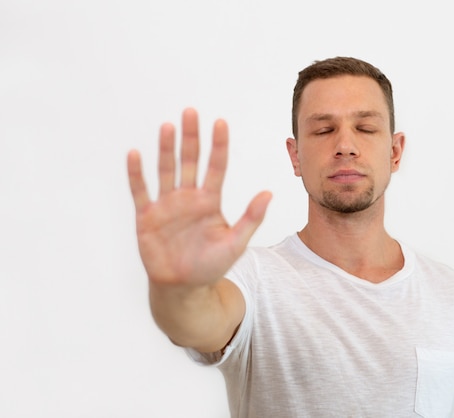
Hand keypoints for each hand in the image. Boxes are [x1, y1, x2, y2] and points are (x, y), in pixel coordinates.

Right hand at [127, 108, 271, 285]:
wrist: (183, 287)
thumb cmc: (211, 265)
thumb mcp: (236, 243)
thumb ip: (251, 218)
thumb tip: (269, 193)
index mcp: (210, 201)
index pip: (216, 167)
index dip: (218, 145)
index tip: (220, 122)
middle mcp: (188, 197)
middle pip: (190, 161)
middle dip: (191, 137)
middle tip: (191, 113)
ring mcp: (166, 205)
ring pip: (166, 170)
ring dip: (166, 149)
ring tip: (168, 127)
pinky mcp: (147, 216)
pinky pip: (141, 191)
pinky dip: (137, 174)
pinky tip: (135, 154)